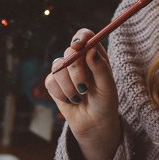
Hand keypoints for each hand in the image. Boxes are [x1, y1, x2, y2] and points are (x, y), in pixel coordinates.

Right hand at [44, 30, 120, 159]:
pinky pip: (50, 81)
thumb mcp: (108, 87)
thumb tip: (90, 50)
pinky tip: (70, 101)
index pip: (86, 36)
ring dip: (69, 86)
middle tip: (84, 88)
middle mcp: (79, 59)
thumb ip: (101, 68)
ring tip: (79, 97)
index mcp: (95, 54)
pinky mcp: (54, 83)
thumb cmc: (105, 103)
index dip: (80, 38)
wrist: (94, 123)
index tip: (78, 47)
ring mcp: (65, 70)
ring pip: (58, 67)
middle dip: (76, 70)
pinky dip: (61, 93)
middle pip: (70, 51)